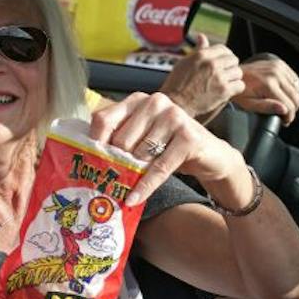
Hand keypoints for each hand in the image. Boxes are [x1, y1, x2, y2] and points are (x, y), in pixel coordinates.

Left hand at [89, 91, 245, 203]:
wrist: (211, 155)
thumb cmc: (169, 146)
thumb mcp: (142, 136)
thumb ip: (119, 138)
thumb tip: (87, 157)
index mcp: (137, 100)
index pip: (103, 119)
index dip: (94, 142)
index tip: (89, 161)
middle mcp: (154, 102)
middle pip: (120, 140)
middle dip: (117, 162)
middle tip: (114, 178)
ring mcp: (174, 117)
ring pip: (139, 154)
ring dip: (134, 173)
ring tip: (130, 184)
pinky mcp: (189, 137)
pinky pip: (159, 167)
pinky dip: (146, 186)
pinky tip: (134, 198)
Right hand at [160, 34, 243, 122]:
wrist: (176, 103)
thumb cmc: (178, 82)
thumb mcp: (185, 62)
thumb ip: (198, 50)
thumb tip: (202, 36)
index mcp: (202, 55)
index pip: (223, 49)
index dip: (224, 55)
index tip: (222, 62)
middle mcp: (212, 64)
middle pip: (233, 59)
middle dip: (230, 66)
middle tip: (224, 73)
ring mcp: (219, 78)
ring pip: (238, 72)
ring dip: (233, 77)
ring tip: (225, 82)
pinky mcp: (224, 91)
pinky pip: (240, 85)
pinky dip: (236, 88)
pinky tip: (228, 90)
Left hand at [234, 57, 298, 124]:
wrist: (233, 74)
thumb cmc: (239, 91)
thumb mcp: (248, 104)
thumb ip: (266, 107)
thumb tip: (284, 109)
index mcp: (268, 84)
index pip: (289, 105)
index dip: (289, 117)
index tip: (285, 121)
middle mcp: (275, 74)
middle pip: (297, 97)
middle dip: (292, 109)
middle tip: (283, 114)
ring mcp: (278, 67)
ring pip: (298, 89)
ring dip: (292, 98)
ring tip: (282, 102)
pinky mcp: (279, 64)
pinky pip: (295, 80)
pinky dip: (292, 88)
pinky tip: (283, 92)